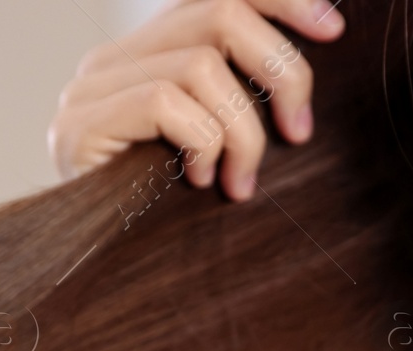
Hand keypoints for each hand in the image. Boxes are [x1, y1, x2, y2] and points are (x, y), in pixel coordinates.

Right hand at [48, 0, 345, 199]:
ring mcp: (90, 87)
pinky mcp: (80, 124)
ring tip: (241, 180)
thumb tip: (304, 80)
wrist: (86, 262)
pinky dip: (202, 142)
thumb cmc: (160, 212)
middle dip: (281, 70)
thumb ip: (238, 100)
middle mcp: (113, 56)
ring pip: (202, 65)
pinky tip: (201, 179)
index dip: (281, 1)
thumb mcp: (212, 146)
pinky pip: (167, 102)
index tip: (332, 30)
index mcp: (146, 51)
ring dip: (243, 129)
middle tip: (298, 130)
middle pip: (221, 14)